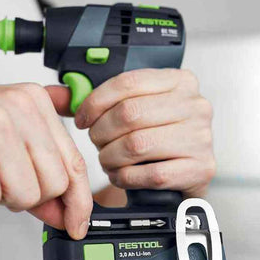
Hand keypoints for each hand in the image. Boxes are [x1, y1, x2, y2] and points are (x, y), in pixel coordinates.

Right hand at [0, 84, 91, 238]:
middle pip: (54, 184)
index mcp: (34, 101)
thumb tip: (67, 214)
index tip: (76, 223)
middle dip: (30, 197)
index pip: (74, 162)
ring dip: (1, 196)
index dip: (79, 201)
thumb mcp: (6, 145)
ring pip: (27, 194)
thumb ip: (40, 174)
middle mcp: (17, 105)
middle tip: (0, 180)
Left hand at [72, 69, 214, 197]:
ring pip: (137, 144)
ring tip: (108, 161)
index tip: (82, 118)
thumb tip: (59, 96)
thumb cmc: (156, 142)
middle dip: (101, 132)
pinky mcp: (199, 169)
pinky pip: (150, 174)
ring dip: (111, 157)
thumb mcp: (136, 112)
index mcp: (179, 82)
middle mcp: (195, 106)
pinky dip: (126, 177)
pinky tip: (122, 175)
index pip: (128, 82)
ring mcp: (200, 138)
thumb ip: (101, 102)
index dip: (96, 101)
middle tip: (96, 143)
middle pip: (130, 113)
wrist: (180, 178)